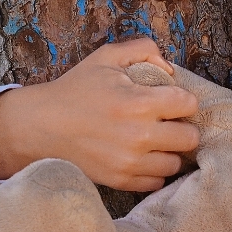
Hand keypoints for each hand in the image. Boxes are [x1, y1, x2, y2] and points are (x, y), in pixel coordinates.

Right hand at [0, 38, 200, 191]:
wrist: (41, 126)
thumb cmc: (76, 89)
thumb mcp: (106, 56)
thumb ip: (143, 49)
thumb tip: (170, 69)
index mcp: (139, 102)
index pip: (189, 104)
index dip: (183, 99)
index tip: (170, 100)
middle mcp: (139, 135)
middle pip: (190, 138)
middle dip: (181, 126)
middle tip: (166, 121)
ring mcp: (130, 162)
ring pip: (175, 163)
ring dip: (169, 150)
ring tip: (155, 140)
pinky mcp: (120, 181)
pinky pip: (156, 182)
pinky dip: (153, 170)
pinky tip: (142, 156)